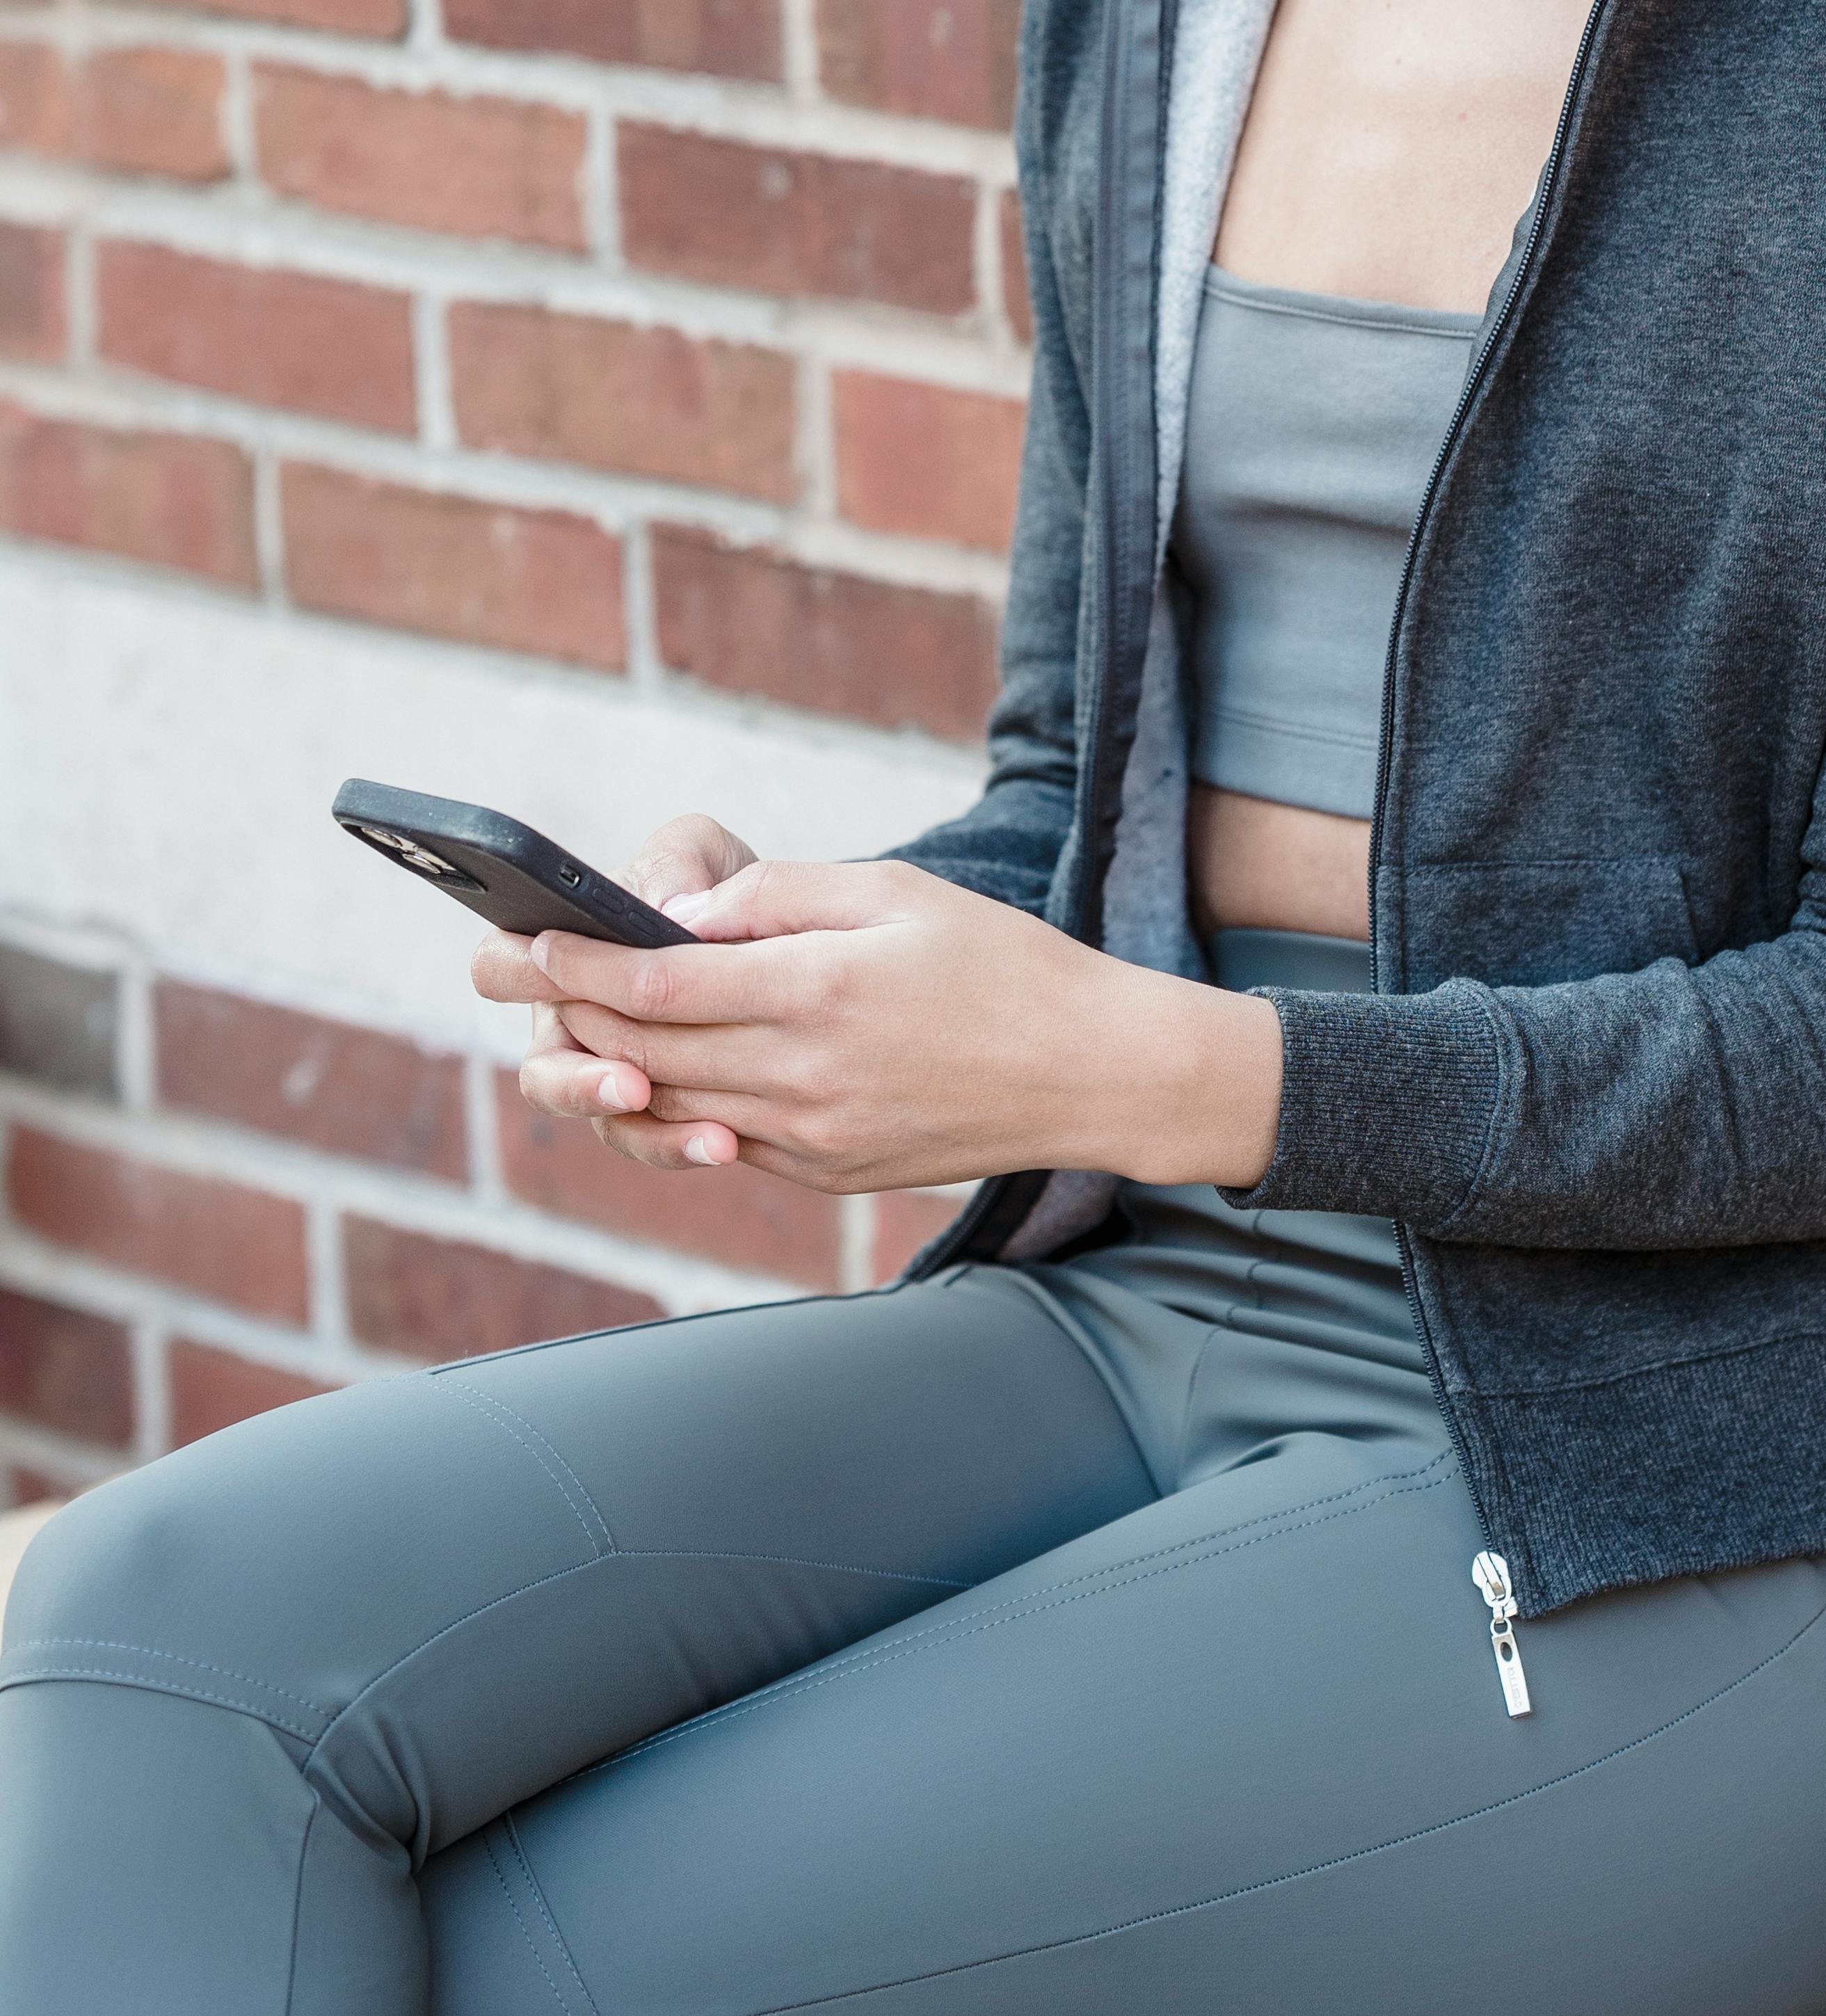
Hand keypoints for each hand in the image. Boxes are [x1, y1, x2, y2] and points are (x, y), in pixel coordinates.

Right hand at [472, 812, 754, 1167]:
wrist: (775, 939)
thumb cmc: (711, 889)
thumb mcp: (699, 853)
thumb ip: (678, 862)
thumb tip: (670, 907)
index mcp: (559, 956)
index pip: (501, 963)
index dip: (514, 969)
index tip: (556, 969)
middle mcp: (571, 1026)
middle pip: (543, 1072)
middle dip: (580, 1083)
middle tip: (632, 1084)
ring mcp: (610, 1076)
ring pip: (600, 1120)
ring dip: (645, 1131)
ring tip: (703, 1133)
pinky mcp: (658, 1114)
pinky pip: (653, 1142)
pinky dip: (685, 1145)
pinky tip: (727, 1142)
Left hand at [497, 858, 1284, 1197]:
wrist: (1088, 1071)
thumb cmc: (999, 962)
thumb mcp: (897, 892)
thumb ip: (783, 898)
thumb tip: (682, 917)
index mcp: (819, 991)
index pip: (659, 986)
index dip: (577, 963)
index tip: (522, 938)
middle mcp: (804, 1075)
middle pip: (646, 1050)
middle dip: (562, 1009)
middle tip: (498, 975)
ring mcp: (814, 1138)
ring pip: (672, 1107)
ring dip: (602, 1068)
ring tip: (555, 1028)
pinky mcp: (828, 1173)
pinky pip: (724, 1145)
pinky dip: (672, 1112)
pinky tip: (646, 1079)